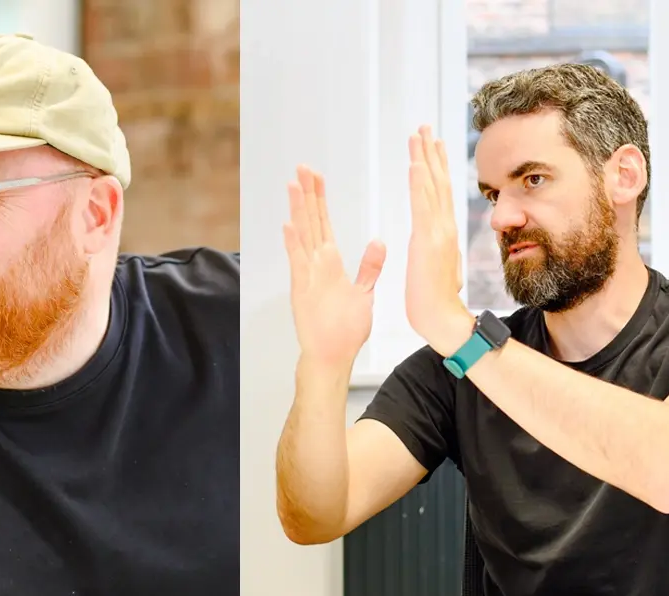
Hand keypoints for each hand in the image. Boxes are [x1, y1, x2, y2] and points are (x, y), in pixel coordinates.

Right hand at [284, 165, 386, 367]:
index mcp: (329, 263)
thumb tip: (379, 242)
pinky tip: (289, 225)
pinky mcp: (303, 289)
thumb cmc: (344, 328)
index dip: (319, 198)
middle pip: (311, 222)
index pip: (324, 223)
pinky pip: (299, 263)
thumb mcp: (364, 293)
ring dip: (297, 211)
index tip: (316, 177)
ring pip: (303, 235)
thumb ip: (369, 267)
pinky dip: (293, 245)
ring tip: (293, 186)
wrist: (332, 354)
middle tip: (302, 168)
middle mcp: (315, 264)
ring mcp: (307, 275)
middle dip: (307, 194)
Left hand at [404, 126, 475, 354]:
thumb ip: (439, 250)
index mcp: (443, 231)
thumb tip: (440, 245)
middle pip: (438, 181)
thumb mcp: (437, 266)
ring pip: (431, 186)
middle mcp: (444, 226)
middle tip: (425, 126)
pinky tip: (415, 164)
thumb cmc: (435, 298)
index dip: (435, 166)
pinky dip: (419, 183)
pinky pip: (422, 206)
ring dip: (424, 158)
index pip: (438, 191)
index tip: (431, 144)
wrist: (440, 318)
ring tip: (418, 133)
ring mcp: (437, 232)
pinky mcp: (427, 241)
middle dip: (431, 152)